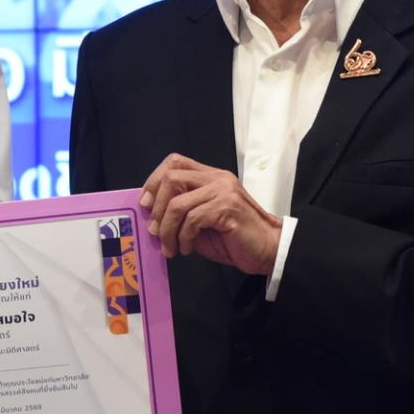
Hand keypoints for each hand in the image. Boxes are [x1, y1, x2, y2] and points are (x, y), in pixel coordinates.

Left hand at [140, 153, 282, 274]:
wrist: (268, 250)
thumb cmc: (234, 239)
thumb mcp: (201, 223)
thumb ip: (181, 214)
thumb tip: (151, 218)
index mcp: (211, 176)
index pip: (174, 162)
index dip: (154, 181)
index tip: (145, 205)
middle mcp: (217, 178)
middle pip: (171, 177)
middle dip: (156, 208)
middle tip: (155, 231)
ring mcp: (223, 191)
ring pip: (178, 203)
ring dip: (167, 230)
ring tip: (171, 248)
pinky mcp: (227, 208)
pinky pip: (192, 219)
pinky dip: (184, 238)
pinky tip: (187, 249)